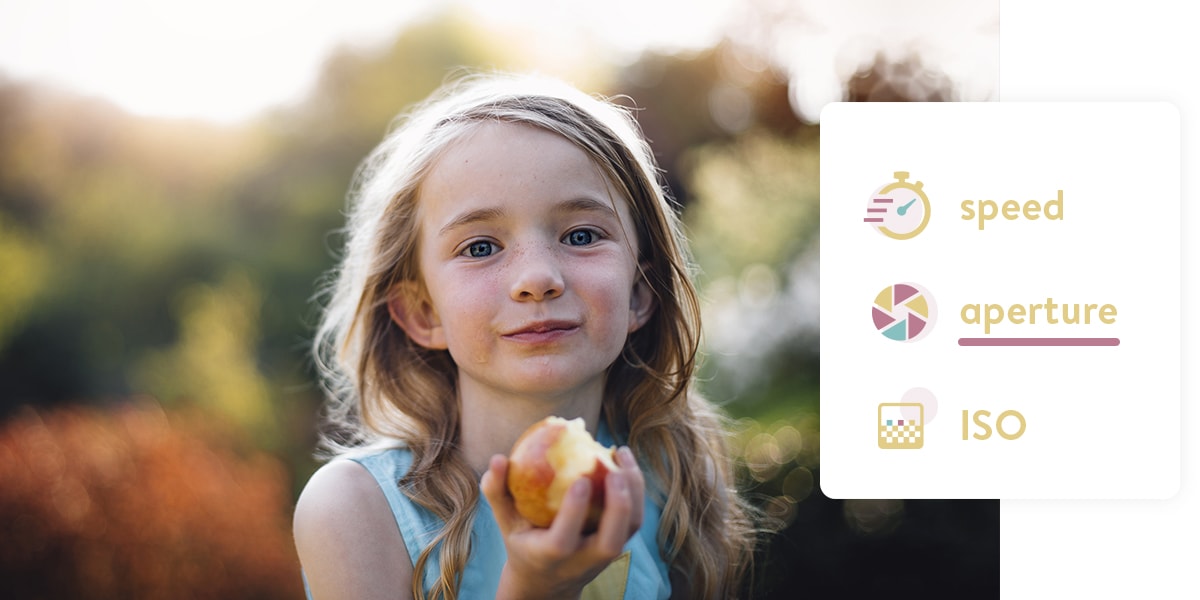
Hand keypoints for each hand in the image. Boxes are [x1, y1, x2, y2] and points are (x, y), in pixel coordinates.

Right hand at [480, 446, 644, 599]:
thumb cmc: (523, 541)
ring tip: (621, 453)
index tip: (581, 480)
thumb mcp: (505, 522)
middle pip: (610, 542)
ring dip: (633, 491)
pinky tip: (623, 460)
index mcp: (550, 557)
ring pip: (630, 528)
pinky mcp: (619, 545)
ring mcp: (604, 556)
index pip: (564, 540)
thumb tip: (498, 458)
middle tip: (614, 469)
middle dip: (618, 507)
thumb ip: (496, 492)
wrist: (547, 580)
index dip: (574, 511)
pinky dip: (635, 489)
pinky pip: (634, 519)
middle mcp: (582, 561)